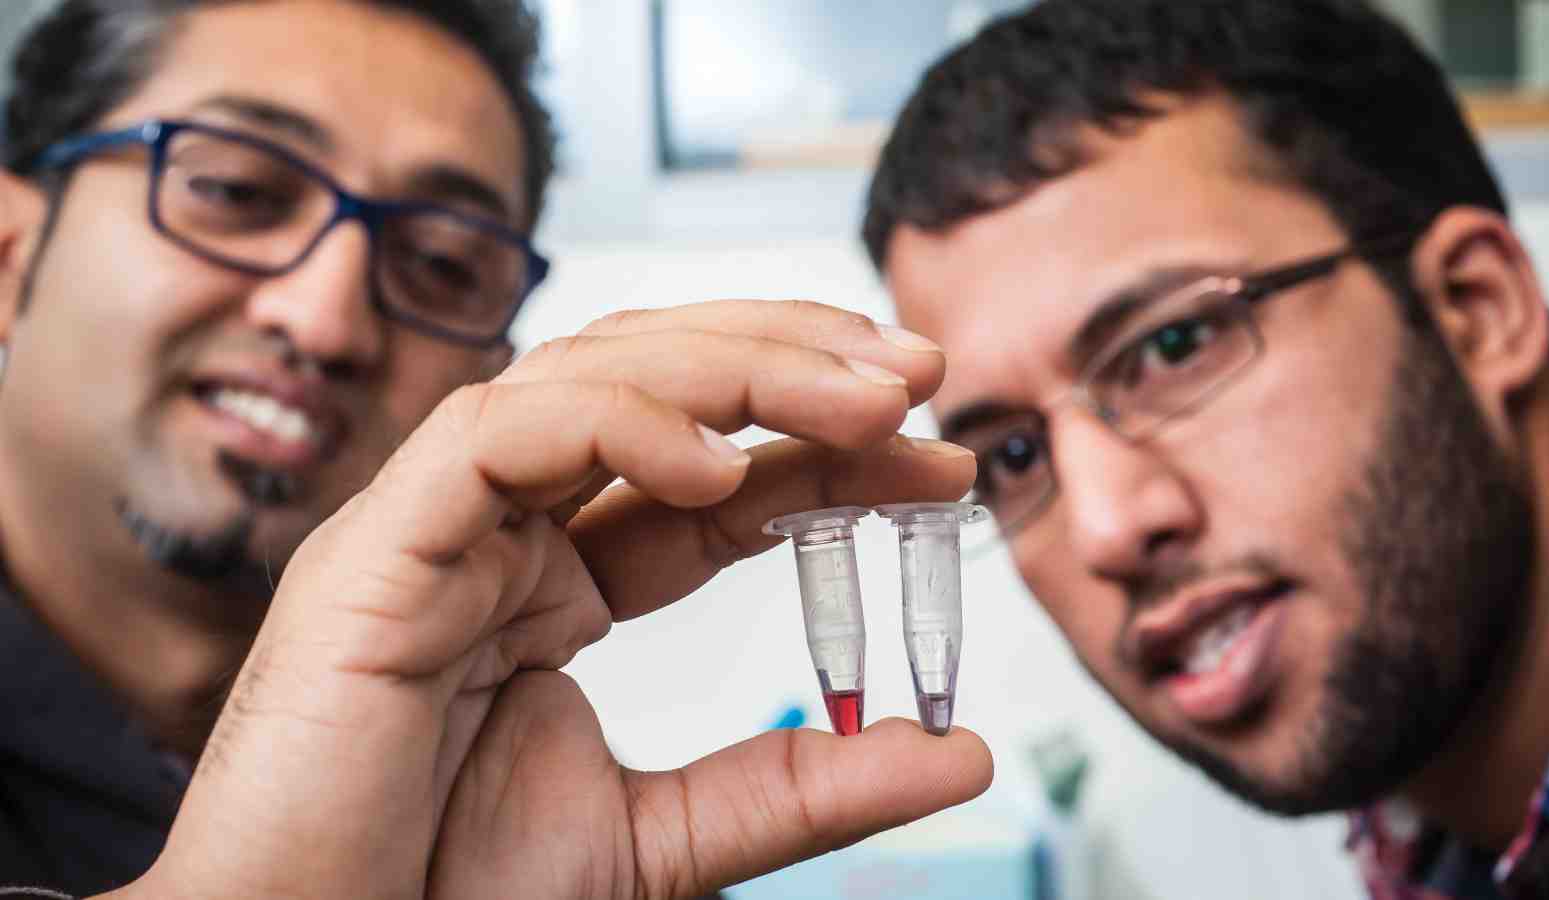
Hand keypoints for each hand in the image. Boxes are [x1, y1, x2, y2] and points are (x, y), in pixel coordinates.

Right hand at [128, 301, 992, 898]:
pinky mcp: (377, 546)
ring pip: (585, 374)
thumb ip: (799, 789)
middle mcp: (498, 531)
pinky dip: (614, 423)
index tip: (937, 456)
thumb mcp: (665, 841)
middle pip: (654, 388)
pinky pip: (497, 436)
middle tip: (920, 374)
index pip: (706, 473)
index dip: (823, 446)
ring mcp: (436, 527)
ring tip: (866, 398)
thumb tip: (959, 755)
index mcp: (552, 582)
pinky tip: (719, 462)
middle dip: (792, 363)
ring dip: (735, 366)